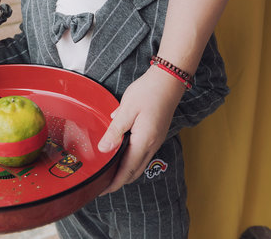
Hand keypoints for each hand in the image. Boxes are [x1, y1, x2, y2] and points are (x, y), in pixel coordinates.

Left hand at [96, 66, 185, 194]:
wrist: (169, 80)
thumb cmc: (148, 92)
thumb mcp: (127, 110)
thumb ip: (115, 131)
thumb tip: (104, 149)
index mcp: (144, 141)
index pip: (127, 169)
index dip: (114, 182)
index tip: (102, 190)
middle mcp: (152, 145)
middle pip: (134, 171)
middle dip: (118, 181)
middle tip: (102, 184)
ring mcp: (156, 140)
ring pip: (139, 163)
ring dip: (125, 171)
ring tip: (109, 172)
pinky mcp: (156, 134)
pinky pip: (142, 154)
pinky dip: (131, 160)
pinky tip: (119, 154)